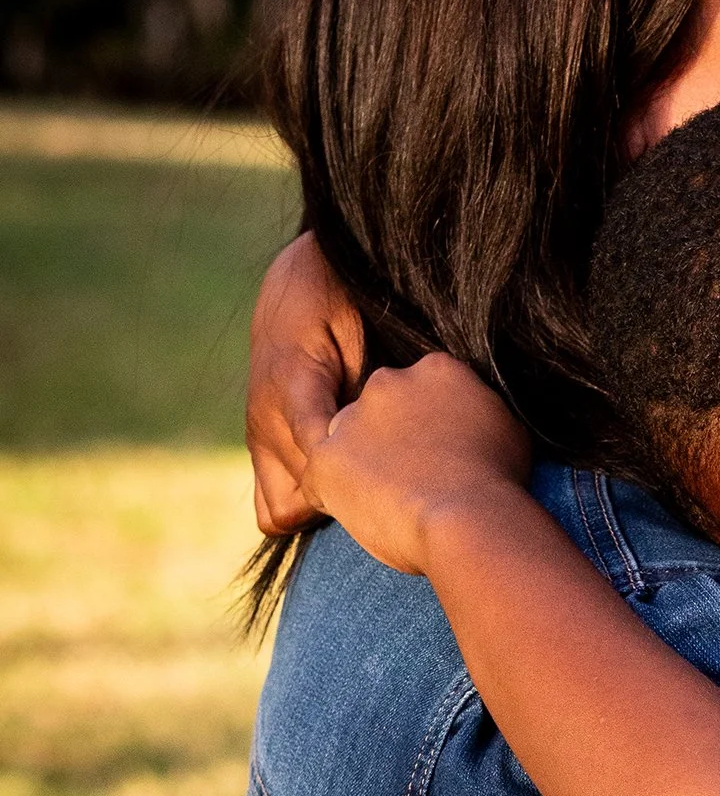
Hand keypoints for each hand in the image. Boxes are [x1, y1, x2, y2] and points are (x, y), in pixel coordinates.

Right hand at [247, 234, 367, 534]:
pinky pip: (271, 506)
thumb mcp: (360, 330)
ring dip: (320, 508)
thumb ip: (364, 385)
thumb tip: (381, 438)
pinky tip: (342, 486)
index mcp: (292, 385)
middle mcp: (265, 417)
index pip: (317, 458)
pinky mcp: (259, 448)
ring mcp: (257, 437)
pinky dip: (305, 505)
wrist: (295, 285)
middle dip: (344, 501)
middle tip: (385, 486)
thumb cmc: (339, 304)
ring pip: (280, 510)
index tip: (386, 479)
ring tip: (363, 487)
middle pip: (299, 499)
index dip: (351, 480)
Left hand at [299, 355, 532, 576]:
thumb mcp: (507, 428)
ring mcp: (351, 419)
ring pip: (345, 441)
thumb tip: (475, 418)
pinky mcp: (325, 459)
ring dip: (361, 467)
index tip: (440, 452)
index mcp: (435, 369)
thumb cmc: (499, 481)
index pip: (419, 388)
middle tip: (414, 478)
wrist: (469, 518)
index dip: (427, 424)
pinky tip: (365, 515)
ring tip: (390, 503)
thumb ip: (480, 411)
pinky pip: (319, 479)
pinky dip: (334, 498)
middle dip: (389, 439)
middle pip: (378, 407)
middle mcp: (388, 382)